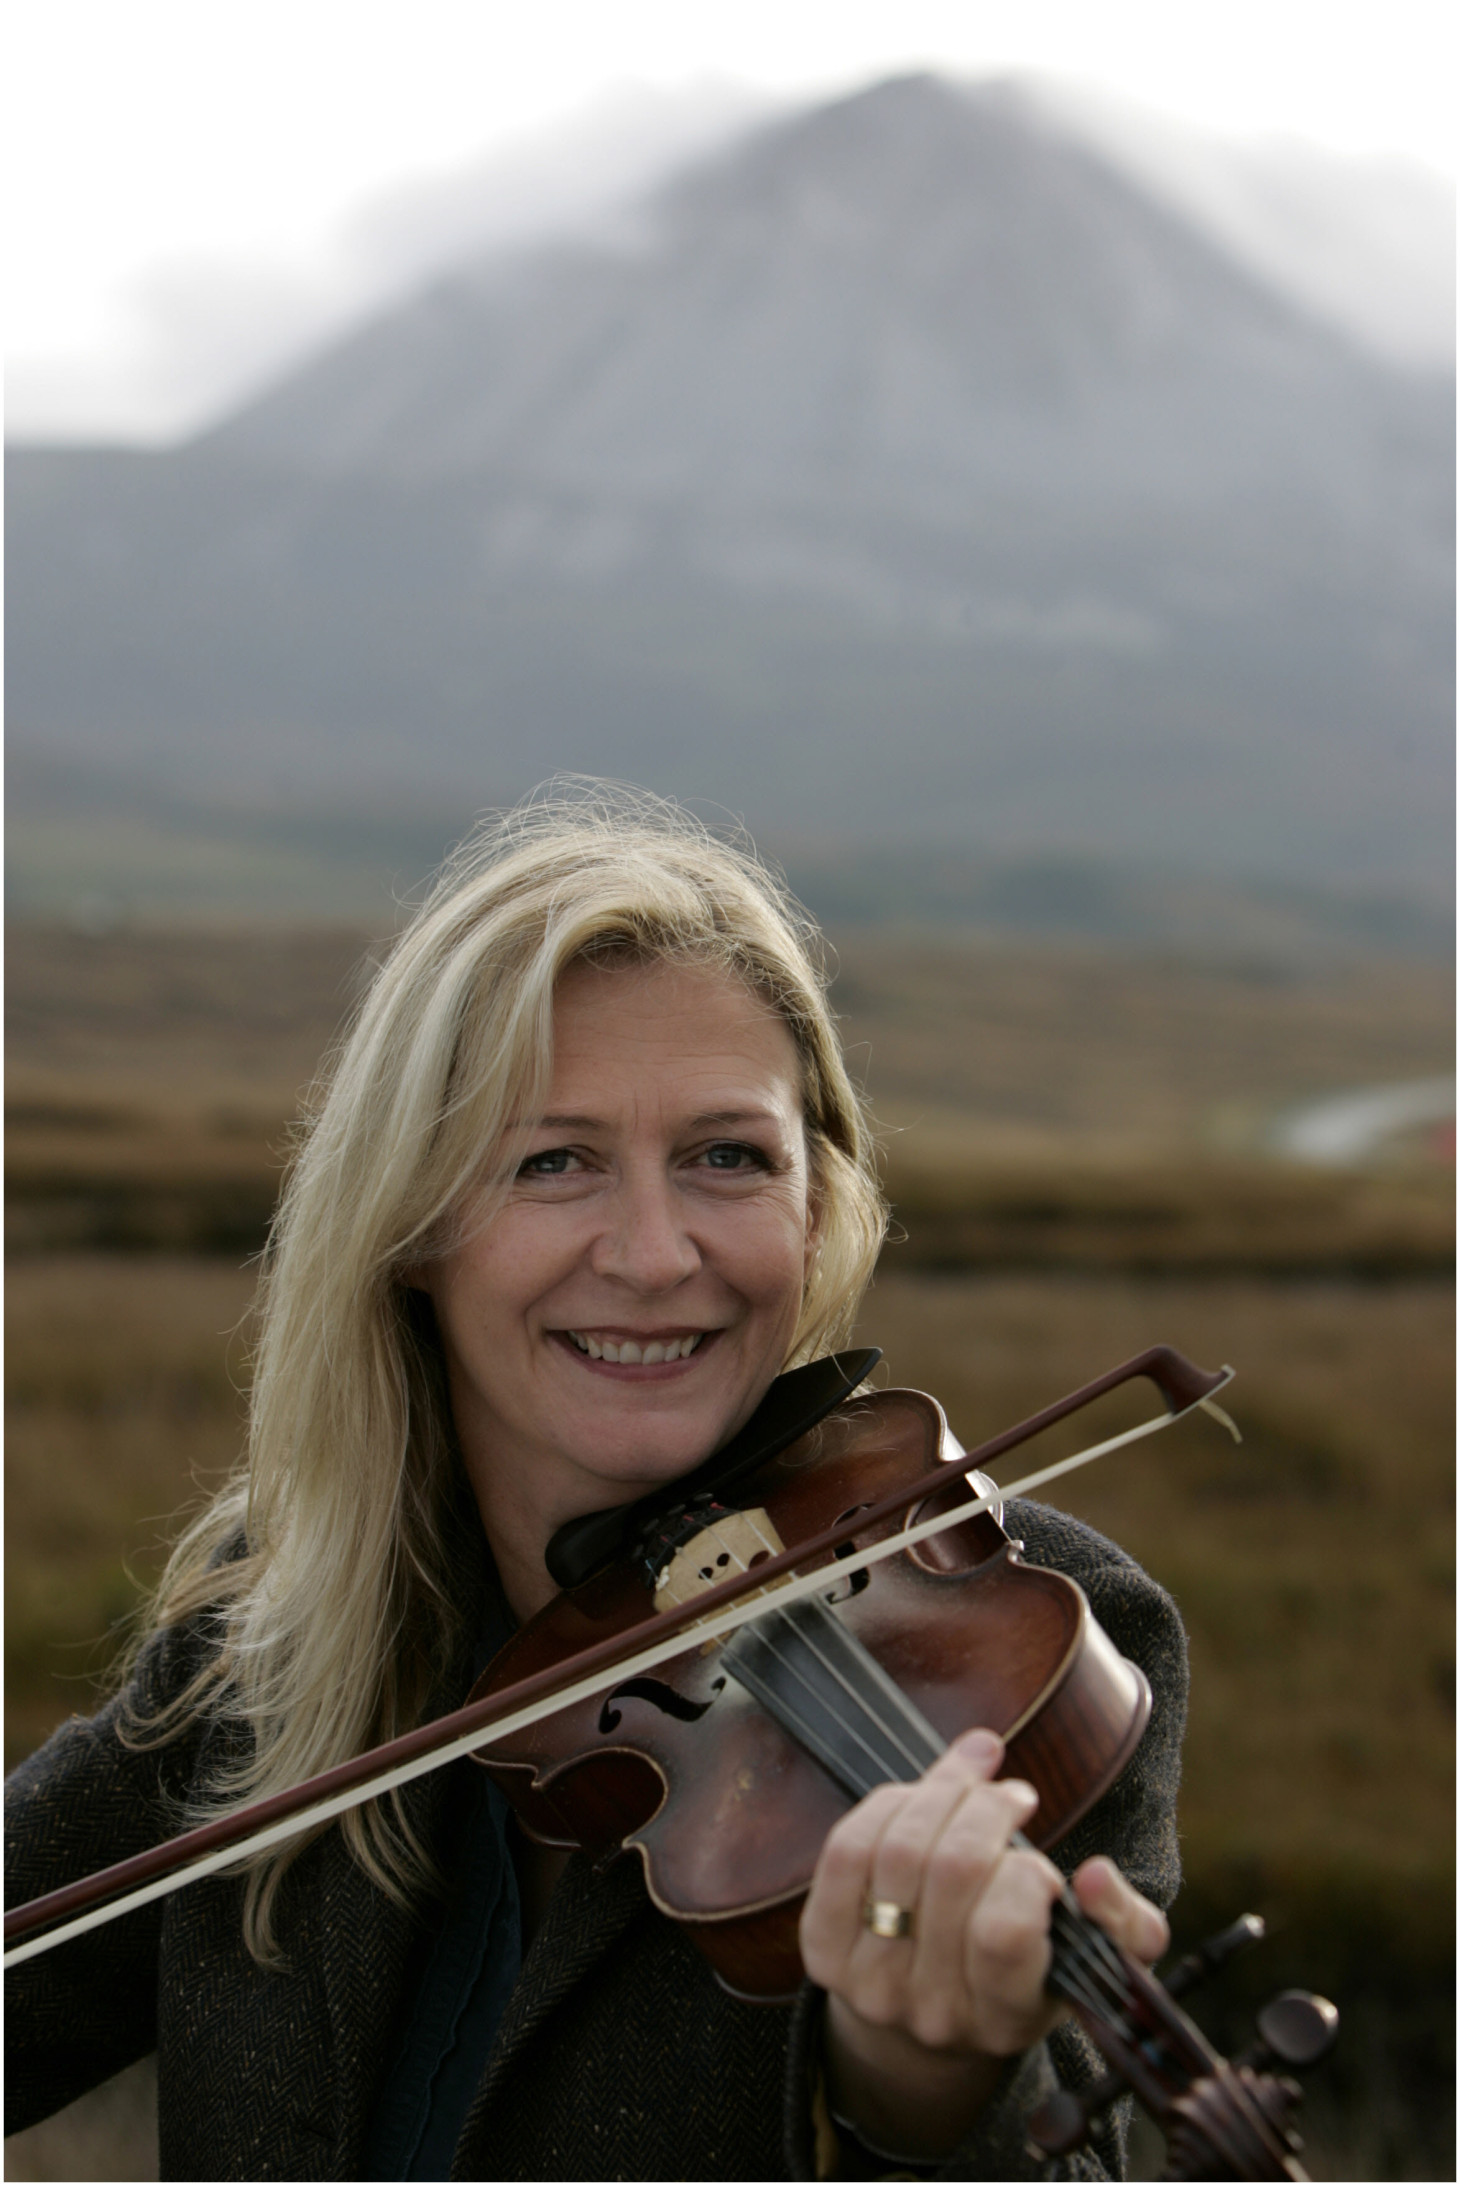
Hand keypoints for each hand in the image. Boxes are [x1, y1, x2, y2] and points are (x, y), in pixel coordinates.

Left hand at [799, 1727, 1167, 2156]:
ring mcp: (870, 1981)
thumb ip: (1124, 1925)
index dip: (1024, 1875)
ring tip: (973, 1785)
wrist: (936, 2017)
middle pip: (950, 1870)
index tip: (1041, 1865)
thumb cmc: (1027, 1973)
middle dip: (987, 1810)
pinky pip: (847, 1847)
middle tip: (1013, 1797)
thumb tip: (1095, 1875)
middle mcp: (932, 2010)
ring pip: (899, 1848)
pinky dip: (890, 1802)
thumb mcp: (1092, 1962)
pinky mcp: (822, 1947)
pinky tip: (921, 1795)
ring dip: (942, 1792)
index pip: (1004, 1932)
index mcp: (1005, 2018)